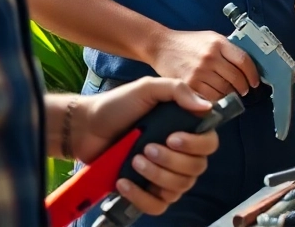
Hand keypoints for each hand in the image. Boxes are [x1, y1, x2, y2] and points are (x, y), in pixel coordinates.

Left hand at [74, 78, 219, 215]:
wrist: (85, 127)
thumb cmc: (117, 106)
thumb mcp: (147, 88)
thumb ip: (178, 91)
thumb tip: (207, 106)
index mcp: (185, 129)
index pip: (209, 144)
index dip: (196, 145)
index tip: (172, 138)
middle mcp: (180, 153)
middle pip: (197, 168)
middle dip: (171, 161)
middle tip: (146, 148)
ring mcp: (164, 174)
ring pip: (179, 188)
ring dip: (156, 176)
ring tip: (134, 161)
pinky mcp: (146, 191)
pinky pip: (157, 206)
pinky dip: (142, 197)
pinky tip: (124, 182)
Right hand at [150, 29, 258, 100]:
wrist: (161, 46)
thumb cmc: (187, 42)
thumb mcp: (210, 37)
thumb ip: (226, 49)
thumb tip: (245, 64)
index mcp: (218, 43)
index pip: (244, 60)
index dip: (253, 74)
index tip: (255, 81)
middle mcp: (210, 56)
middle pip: (236, 77)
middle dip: (243, 87)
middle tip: (244, 90)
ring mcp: (199, 71)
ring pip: (224, 89)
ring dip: (230, 94)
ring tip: (230, 94)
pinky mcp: (188, 83)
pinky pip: (209, 96)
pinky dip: (216, 100)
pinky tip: (217, 98)